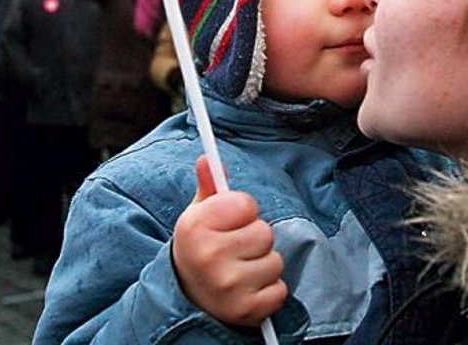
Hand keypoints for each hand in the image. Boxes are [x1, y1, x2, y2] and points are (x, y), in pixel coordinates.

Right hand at [172, 155, 286, 326]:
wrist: (187, 300)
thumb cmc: (201, 250)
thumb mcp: (199, 217)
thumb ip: (209, 187)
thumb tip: (207, 159)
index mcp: (195, 227)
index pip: (246, 204)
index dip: (243, 212)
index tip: (230, 222)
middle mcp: (208, 256)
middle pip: (264, 232)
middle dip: (255, 240)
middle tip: (236, 250)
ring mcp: (227, 285)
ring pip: (275, 261)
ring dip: (264, 266)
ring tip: (242, 271)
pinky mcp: (245, 310)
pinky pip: (280, 290)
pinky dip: (269, 291)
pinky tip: (249, 291)